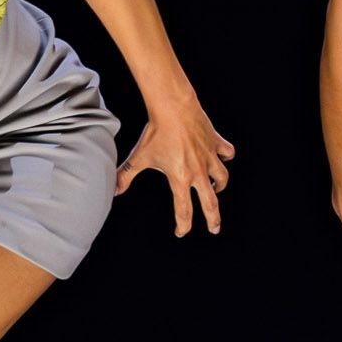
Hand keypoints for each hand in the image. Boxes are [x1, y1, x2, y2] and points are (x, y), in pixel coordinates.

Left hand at [117, 98, 235, 235]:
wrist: (174, 109)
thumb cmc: (155, 133)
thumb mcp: (138, 157)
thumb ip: (125, 176)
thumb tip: (113, 191)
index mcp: (180, 178)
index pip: (184, 210)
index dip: (183, 225)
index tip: (181, 232)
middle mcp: (198, 171)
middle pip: (210, 202)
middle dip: (213, 219)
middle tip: (215, 229)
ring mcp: (209, 157)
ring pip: (222, 178)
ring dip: (220, 187)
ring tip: (216, 189)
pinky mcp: (216, 143)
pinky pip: (227, 153)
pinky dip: (226, 158)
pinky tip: (221, 158)